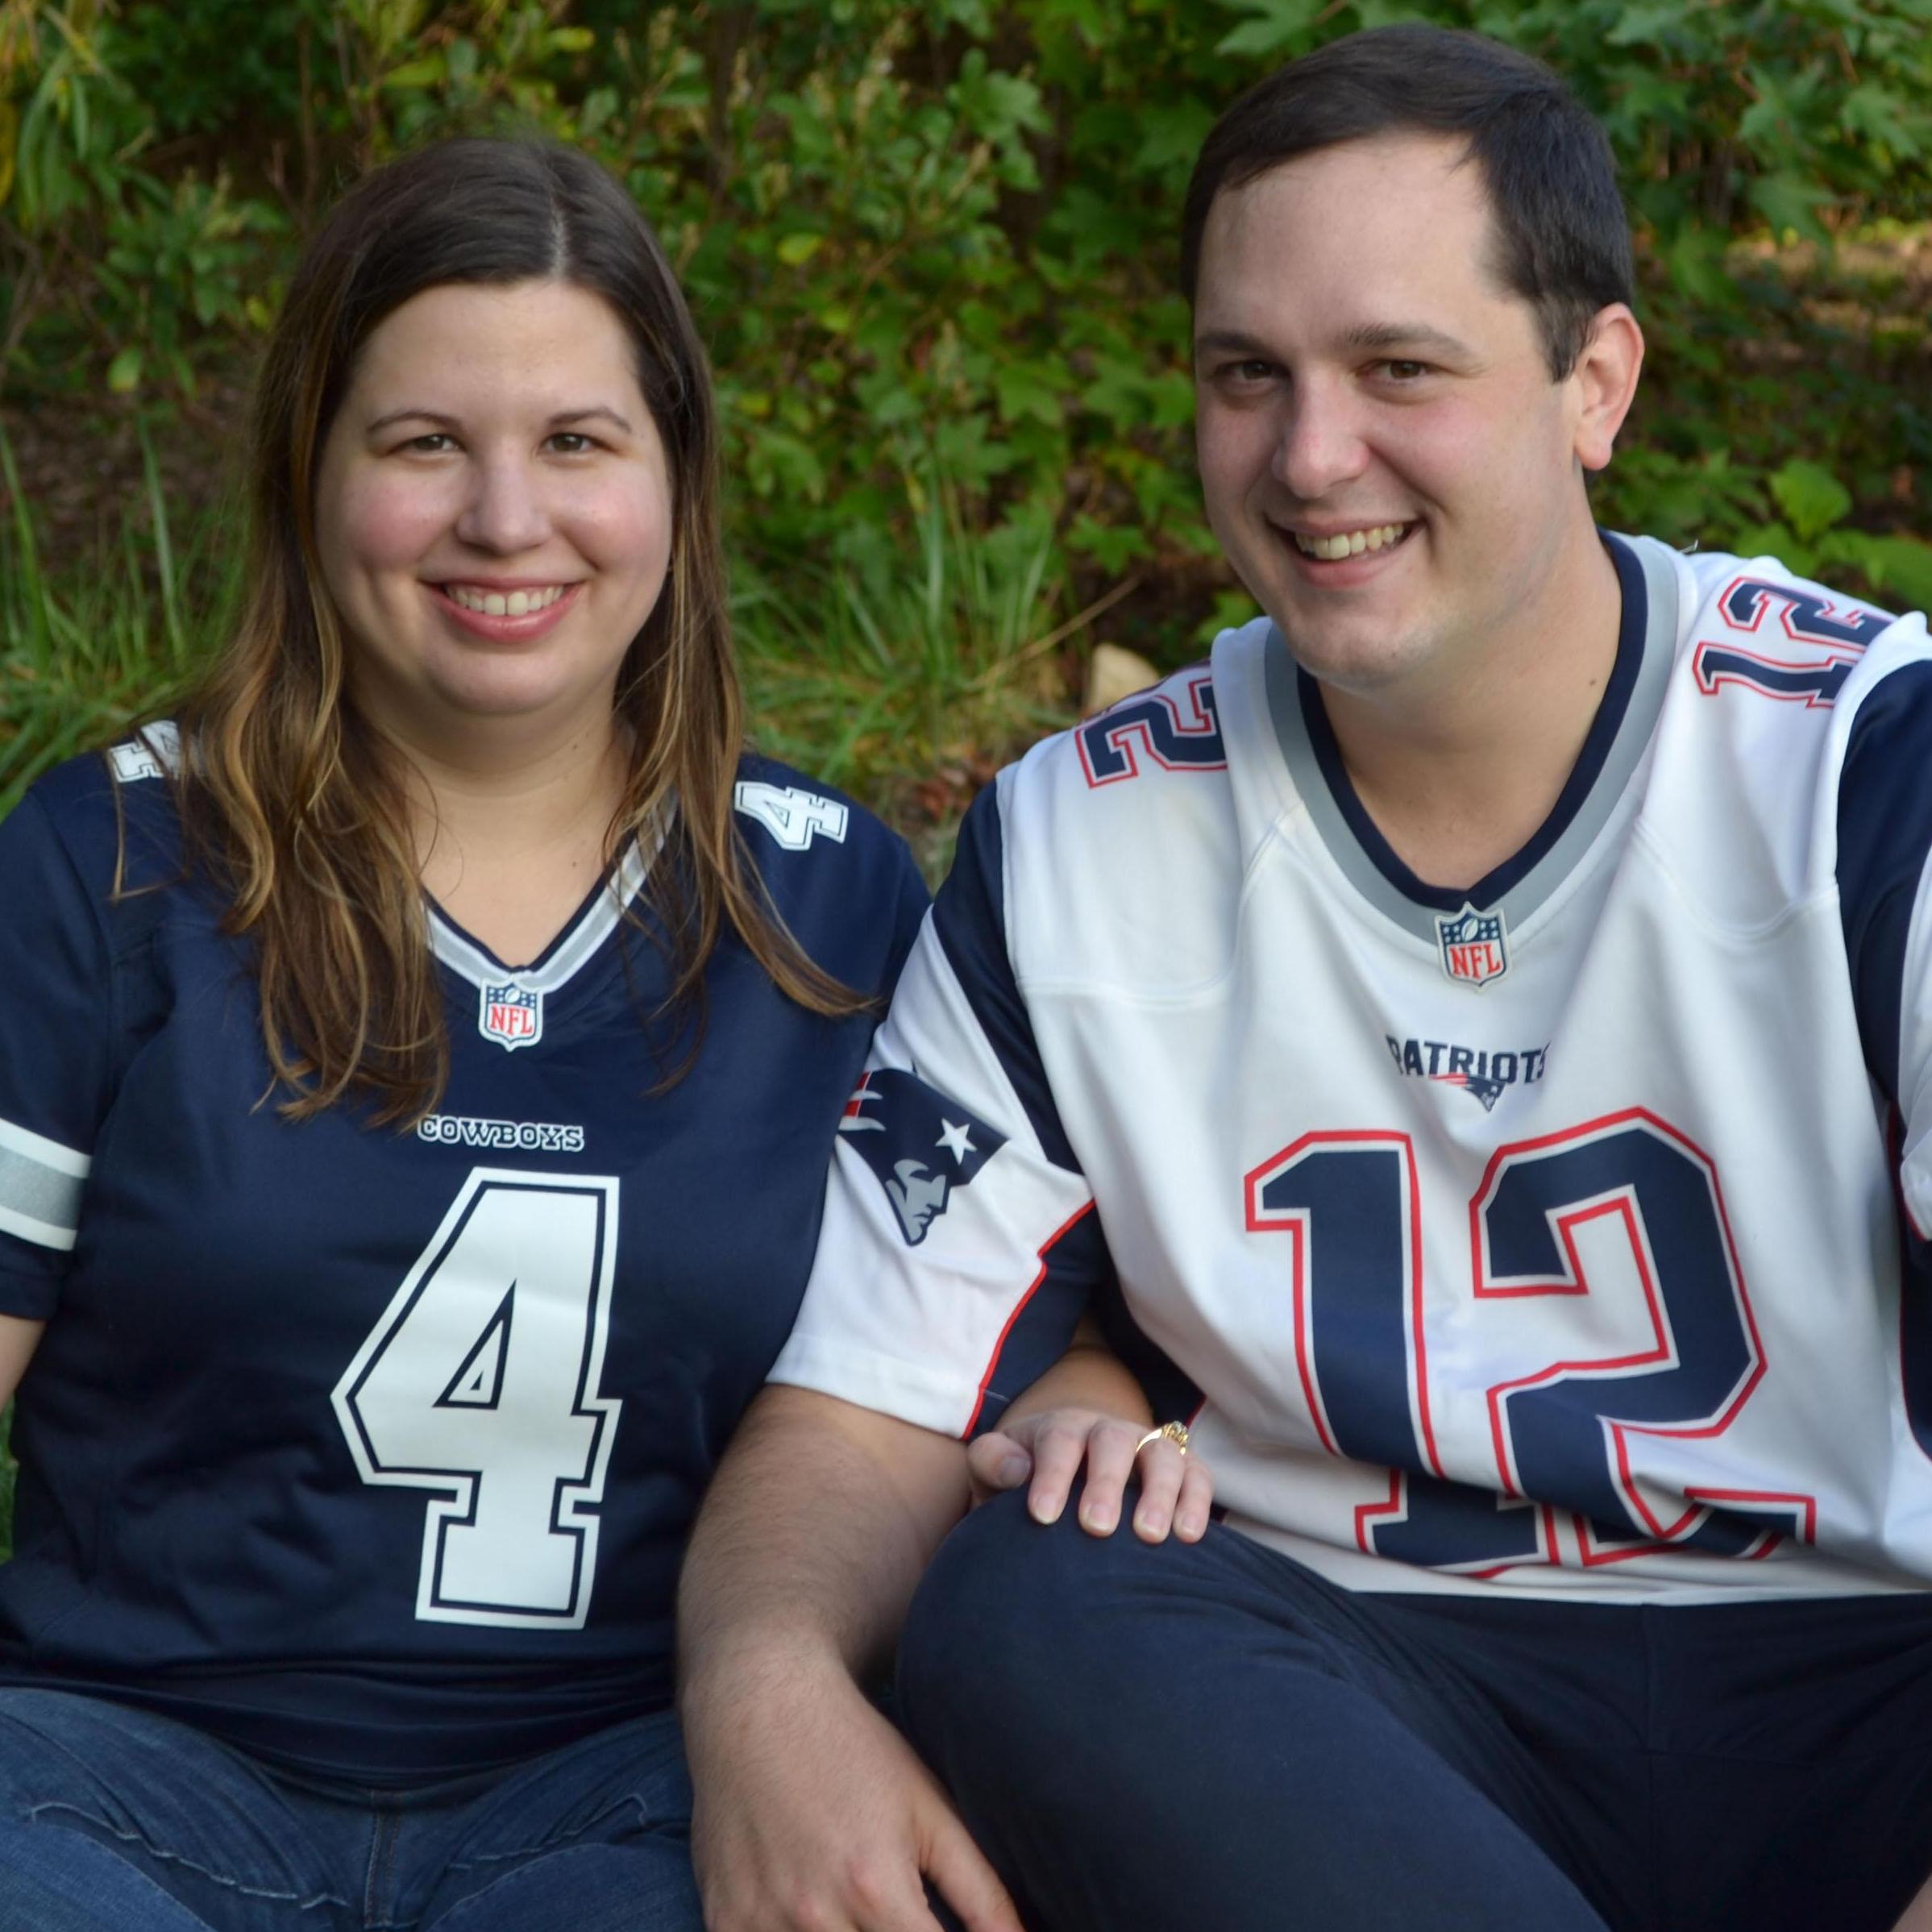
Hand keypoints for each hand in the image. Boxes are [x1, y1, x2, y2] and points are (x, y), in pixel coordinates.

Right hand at [687, 1648, 1023, 1931]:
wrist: (758, 1702)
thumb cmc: (854, 1749)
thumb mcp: (929, 1807)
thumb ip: (981, 1890)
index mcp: (875, 1887)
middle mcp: (815, 1915)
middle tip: (904, 1923)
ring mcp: (760, 1924)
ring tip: (864, 1920)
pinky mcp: (723, 1923)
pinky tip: (817, 1920)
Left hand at [965, 1407, 1211, 1543]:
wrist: (1067, 1474)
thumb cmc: (1024, 1481)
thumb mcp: (994, 1469)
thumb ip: (992, 1463)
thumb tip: (1016, 1471)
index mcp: (1061, 1427)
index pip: (1058, 1440)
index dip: (1052, 1475)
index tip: (1043, 1515)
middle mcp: (1108, 1431)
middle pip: (1112, 1443)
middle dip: (1106, 1482)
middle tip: (1098, 1526)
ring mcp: (1148, 1447)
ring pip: (1162, 1455)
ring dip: (1160, 1492)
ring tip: (1151, 1536)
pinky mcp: (1181, 1469)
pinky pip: (1197, 1475)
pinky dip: (1197, 1500)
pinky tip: (1189, 1536)